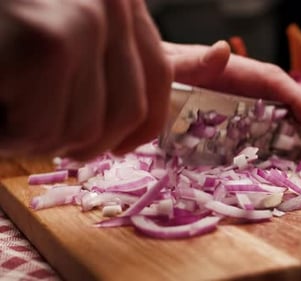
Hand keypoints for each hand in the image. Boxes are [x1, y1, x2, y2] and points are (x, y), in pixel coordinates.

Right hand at [0, 0, 170, 159]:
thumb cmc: (1, 27)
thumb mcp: (60, 29)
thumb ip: (106, 61)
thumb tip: (146, 112)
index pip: (158, 74)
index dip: (141, 122)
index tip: (118, 145)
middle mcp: (111, 2)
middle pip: (127, 111)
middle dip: (77, 136)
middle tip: (29, 122)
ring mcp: (83, 21)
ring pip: (83, 129)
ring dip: (33, 133)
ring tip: (3, 101)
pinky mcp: (46, 45)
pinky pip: (41, 129)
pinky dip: (7, 135)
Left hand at [164, 41, 300, 141]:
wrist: (143, 77)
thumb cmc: (157, 72)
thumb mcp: (172, 68)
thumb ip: (196, 61)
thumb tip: (223, 49)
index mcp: (234, 72)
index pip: (276, 84)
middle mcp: (241, 83)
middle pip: (286, 94)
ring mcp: (238, 97)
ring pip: (278, 107)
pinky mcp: (230, 110)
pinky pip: (262, 119)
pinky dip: (281, 129)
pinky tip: (292, 143)